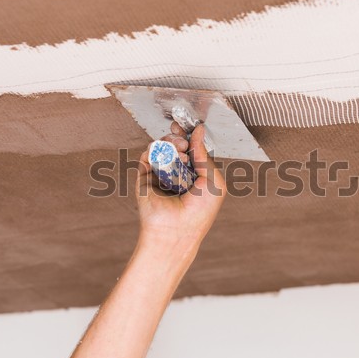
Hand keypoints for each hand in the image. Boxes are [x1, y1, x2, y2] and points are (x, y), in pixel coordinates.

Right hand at [135, 122, 225, 265]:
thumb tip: (199, 132)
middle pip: (176, 144)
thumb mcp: (213, 181)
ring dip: (170, 142)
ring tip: (179, 149)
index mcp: (196, 175)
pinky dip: (156, 149)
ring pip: (162, 147)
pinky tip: (167, 155)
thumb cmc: (200, 212)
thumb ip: (205, 155)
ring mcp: (160, 174)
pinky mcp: (144, 177)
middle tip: (183, 139)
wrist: (177, 230)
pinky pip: (148, 154)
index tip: (190, 126)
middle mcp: (178, 173)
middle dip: (179, 136)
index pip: (192, 149)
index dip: (191, 136)